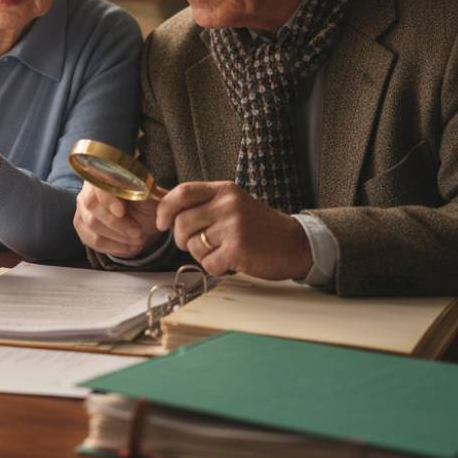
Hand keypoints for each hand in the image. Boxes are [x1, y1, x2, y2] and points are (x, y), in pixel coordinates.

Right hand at [73, 181, 160, 257]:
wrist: (142, 221)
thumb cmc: (145, 206)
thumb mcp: (149, 197)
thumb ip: (142, 191)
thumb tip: (140, 189)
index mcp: (104, 175)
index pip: (98, 184)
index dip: (107, 198)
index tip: (122, 212)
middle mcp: (88, 190)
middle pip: (91, 206)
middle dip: (116, 224)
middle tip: (138, 233)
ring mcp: (82, 209)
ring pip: (92, 225)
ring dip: (118, 237)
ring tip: (137, 241)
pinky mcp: (82, 227)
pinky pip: (92, 240)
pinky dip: (113, 247)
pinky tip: (128, 247)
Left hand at [156, 181, 312, 279]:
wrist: (295, 243)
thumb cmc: (260, 227)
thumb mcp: (233, 205)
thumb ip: (203, 204)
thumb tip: (164, 205)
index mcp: (224, 190)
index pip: (182, 192)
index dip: (165, 209)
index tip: (161, 223)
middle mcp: (228, 204)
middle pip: (181, 223)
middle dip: (182, 239)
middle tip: (198, 244)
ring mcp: (234, 226)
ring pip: (193, 245)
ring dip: (202, 255)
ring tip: (221, 251)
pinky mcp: (238, 248)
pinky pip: (208, 263)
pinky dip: (216, 267)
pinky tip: (231, 262)